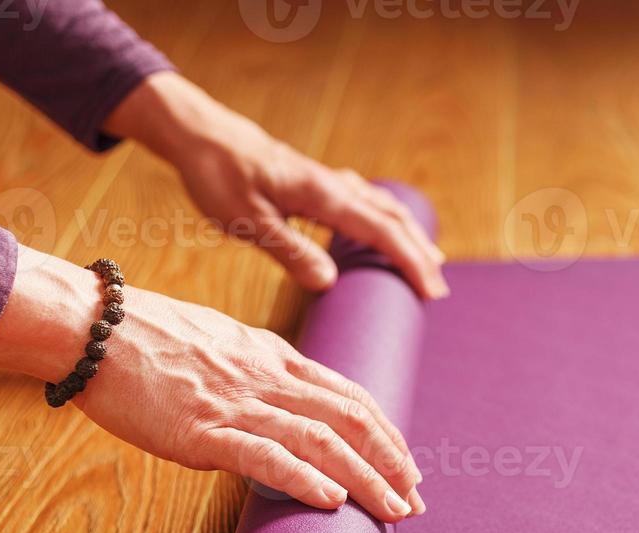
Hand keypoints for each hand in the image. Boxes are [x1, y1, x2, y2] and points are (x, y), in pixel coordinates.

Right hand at [0, 249, 424, 520]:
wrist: (91, 326)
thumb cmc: (145, 338)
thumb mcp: (219, 346)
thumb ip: (254, 375)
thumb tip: (275, 411)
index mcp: (273, 356)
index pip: (348, 394)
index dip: (385, 432)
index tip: (407, 464)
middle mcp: (266, 377)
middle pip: (349, 419)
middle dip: (390, 462)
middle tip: (416, 499)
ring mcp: (237, 403)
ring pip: (321, 440)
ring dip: (365, 478)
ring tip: (394, 510)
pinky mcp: (202, 429)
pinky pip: (264, 455)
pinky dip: (304, 478)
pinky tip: (332, 501)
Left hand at [104, 73, 447, 296]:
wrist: (201, 134)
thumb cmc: (218, 175)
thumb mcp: (247, 219)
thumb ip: (289, 251)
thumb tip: (330, 282)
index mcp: (324, 195)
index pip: (382, 232)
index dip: (410, 262)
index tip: (431, 291)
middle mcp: (333, 186)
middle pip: (392, 218)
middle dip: (419, 253)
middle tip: (437, 289)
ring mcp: (326, 181)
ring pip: (382, 206)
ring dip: (408, 233)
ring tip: (428, 258)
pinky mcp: (315, 182)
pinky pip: (365, 200)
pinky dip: (386, 218)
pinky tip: (382, 226)